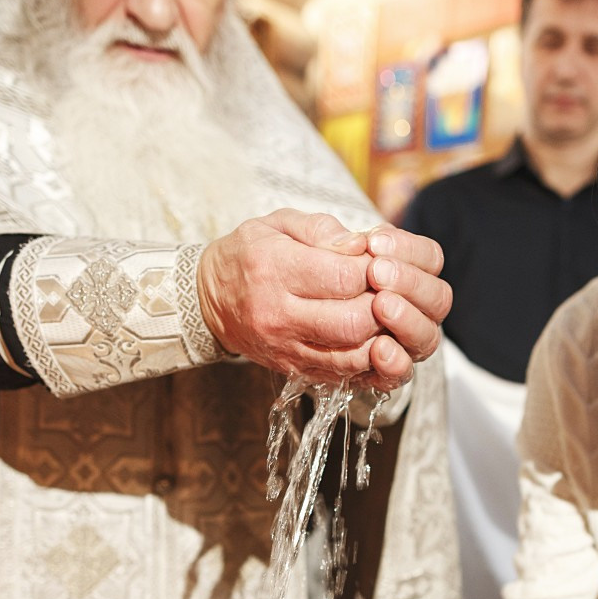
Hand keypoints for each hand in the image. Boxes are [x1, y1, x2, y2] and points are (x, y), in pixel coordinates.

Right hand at [196, 210, 448, 388]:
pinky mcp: (294, 369)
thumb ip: (322, 230)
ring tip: (385, 315)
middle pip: (353, 322)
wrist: (208, 299)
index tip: (380, 261)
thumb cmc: (249, 254)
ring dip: (381, 336)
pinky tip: (374, 338)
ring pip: (352, 355)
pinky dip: (368, 359)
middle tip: (389, 291)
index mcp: (274, 269)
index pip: (344, 277)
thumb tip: (362, 245)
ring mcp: (286, 348)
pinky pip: (342, 374)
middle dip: (384, 306)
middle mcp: (278, 315)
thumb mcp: (277, 224)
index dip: (376, 269)